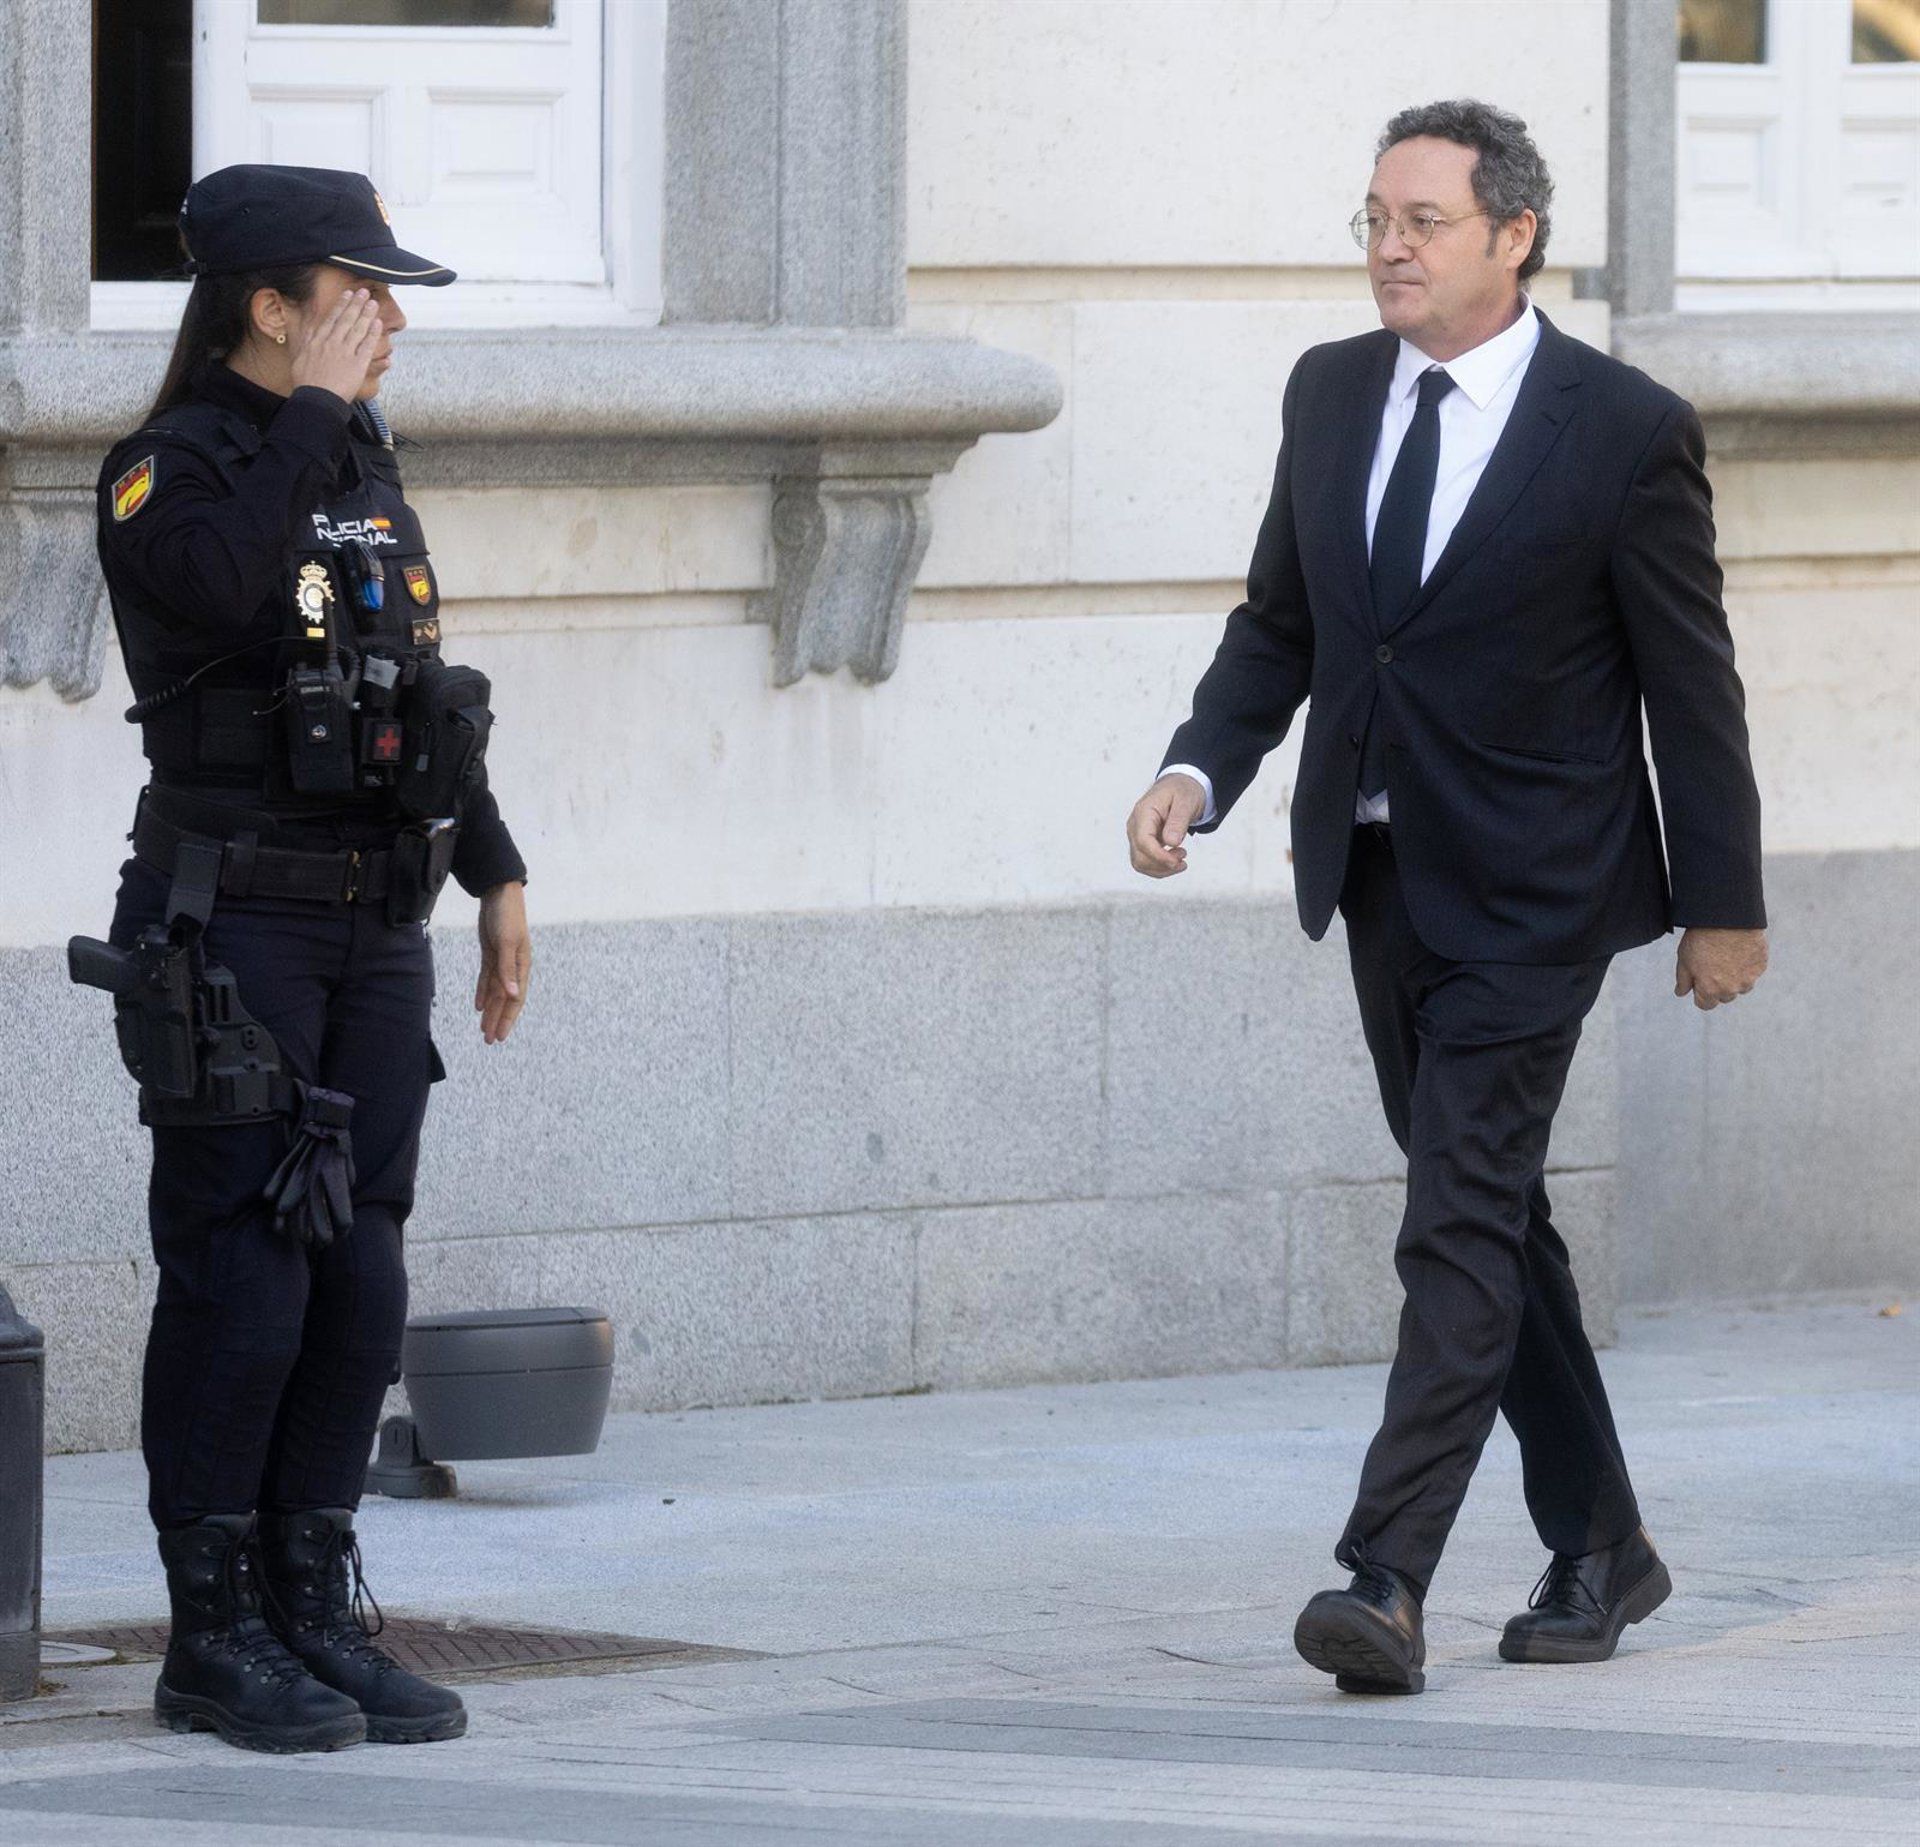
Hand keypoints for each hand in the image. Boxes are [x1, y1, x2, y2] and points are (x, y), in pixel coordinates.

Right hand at [289, 286, 382, 403]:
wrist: (317, 399)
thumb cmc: (306, 382)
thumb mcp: (299, 356)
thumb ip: (304, 338)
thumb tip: (306, 324)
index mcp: (317, 340)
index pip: (331, 318)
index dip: (341, 304)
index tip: (348, 294)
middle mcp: (331, 343)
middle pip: (346, 319)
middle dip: (356, 304)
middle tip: (365, 292)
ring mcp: (345, 352)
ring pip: (357, 329)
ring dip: (366, 314)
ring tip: (374, 303)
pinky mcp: (357, 364)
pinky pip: (367, 345)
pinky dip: (372, 333)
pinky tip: (378, 323)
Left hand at [475, 881, 531, 1044]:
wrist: (499, 893)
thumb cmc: (507, 916)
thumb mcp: (507, 943)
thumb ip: (508, 969)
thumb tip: (512, 995)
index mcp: (521, 966)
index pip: (515, 999)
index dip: (508, 1019)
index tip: (500, 1036)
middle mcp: (513, 967)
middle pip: (504, 1000)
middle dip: (497, 1020)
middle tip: (490, 1040)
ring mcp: (502, 961)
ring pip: (495, 992)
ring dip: (490, 1010)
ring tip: (483, 1029)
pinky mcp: (492, 954)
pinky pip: (487, 979)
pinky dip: (483, 992)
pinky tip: (478, 1006)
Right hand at [1127, 773, 1206, 877]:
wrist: (1179, 786)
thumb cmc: (1182, 790)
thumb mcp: (1186, 801)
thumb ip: (1178, 821)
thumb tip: (1171, 842)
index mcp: (1144, 812)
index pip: (1143, 841)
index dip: (1159, 856)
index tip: (1177, 861)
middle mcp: (1135, 825)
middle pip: (1139, 856)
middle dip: (1162, 864)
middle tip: (1183, 859)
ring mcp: (1137, 835)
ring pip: (1140, 863)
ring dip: (1161, 869)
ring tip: (1180, 861)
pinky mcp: (1142, 842)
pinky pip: (1145, 861)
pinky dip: (1160, 867)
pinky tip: (1174, 861)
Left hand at [1674, 926, 1766, 1010]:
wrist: (1727, 918)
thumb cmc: (1701, 938)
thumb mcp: (1684, 959)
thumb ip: (1683, 980)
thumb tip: (1681, 993)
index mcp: (1710, 990)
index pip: (1705, 1005)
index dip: (1700, 994)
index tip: (1699, 982)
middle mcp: (1731, 989)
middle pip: (1724, 997)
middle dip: (1718, 987)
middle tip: (1713, 966)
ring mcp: (1749, 979)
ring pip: (1741, 987)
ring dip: (1735, 979)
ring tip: (1726, 958)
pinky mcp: (1761, 966)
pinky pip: (1753, 973)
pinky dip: (1747, 966)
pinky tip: (1738, 951)